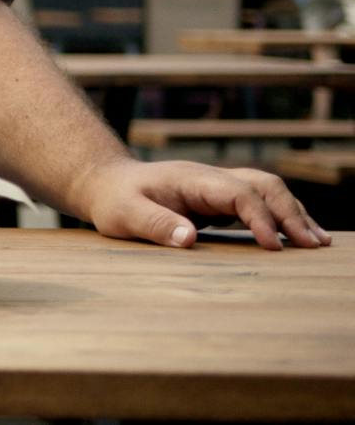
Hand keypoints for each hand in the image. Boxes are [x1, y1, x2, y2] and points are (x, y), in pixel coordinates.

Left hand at [79, 158, 331, 250]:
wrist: (106, 184)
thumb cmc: (113, 200)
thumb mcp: (124, 215)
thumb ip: (154, 224)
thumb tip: (188, 239)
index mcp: (191, 179)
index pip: (237, 192)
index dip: (259, 217)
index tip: (273, 246)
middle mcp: (210, 179)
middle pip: (263, 186)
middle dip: (290, 213)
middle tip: (314, 245)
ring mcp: (216, 187)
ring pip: (266, 192)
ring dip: (292, 213)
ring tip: (318, 242)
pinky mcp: (218, 200)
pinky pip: (257, 204)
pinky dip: (280, 218)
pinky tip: (295, 238)